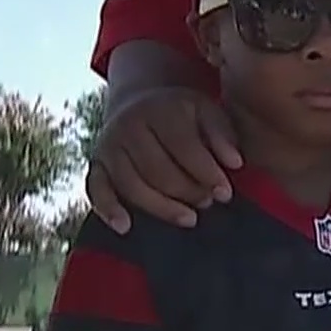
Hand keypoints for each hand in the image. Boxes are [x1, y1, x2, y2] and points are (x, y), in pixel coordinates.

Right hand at [87, 88, 242, 233]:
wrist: (141, 104)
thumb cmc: (184, 115)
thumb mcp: (208, 112)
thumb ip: (223, 134)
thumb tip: (235, 163)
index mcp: (160, 109)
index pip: (184, 146)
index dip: (206, 173)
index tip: (225, 193)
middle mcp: (129, 125)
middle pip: (157, 170)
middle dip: (186, 191)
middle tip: (208, 203)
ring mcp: (109, 146)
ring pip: (131, 184)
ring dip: (161, 206)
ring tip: (189, 217)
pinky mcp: (96, 164)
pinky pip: (96, 189)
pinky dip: (108, 209)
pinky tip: (125, 227)